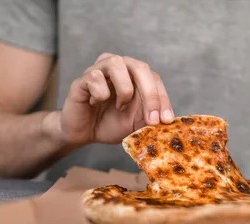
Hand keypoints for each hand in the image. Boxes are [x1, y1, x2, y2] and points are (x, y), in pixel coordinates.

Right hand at [47, 53, 174, 150]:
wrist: (84, 133)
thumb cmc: (110, 123)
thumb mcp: (136, 123)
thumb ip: (150, 118)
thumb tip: (166, 121)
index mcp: (135, 75)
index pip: (154, 79)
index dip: (162, 99)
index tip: (167, 120)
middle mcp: (119, 67)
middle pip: (140, 67)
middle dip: (150, 95)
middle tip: (152, 120)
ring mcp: (100, 69)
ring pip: (117, 64)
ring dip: (124, 90)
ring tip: (120, 106)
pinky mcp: (82, 79)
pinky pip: (95, 78)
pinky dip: (100, 94)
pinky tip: (96, 103)